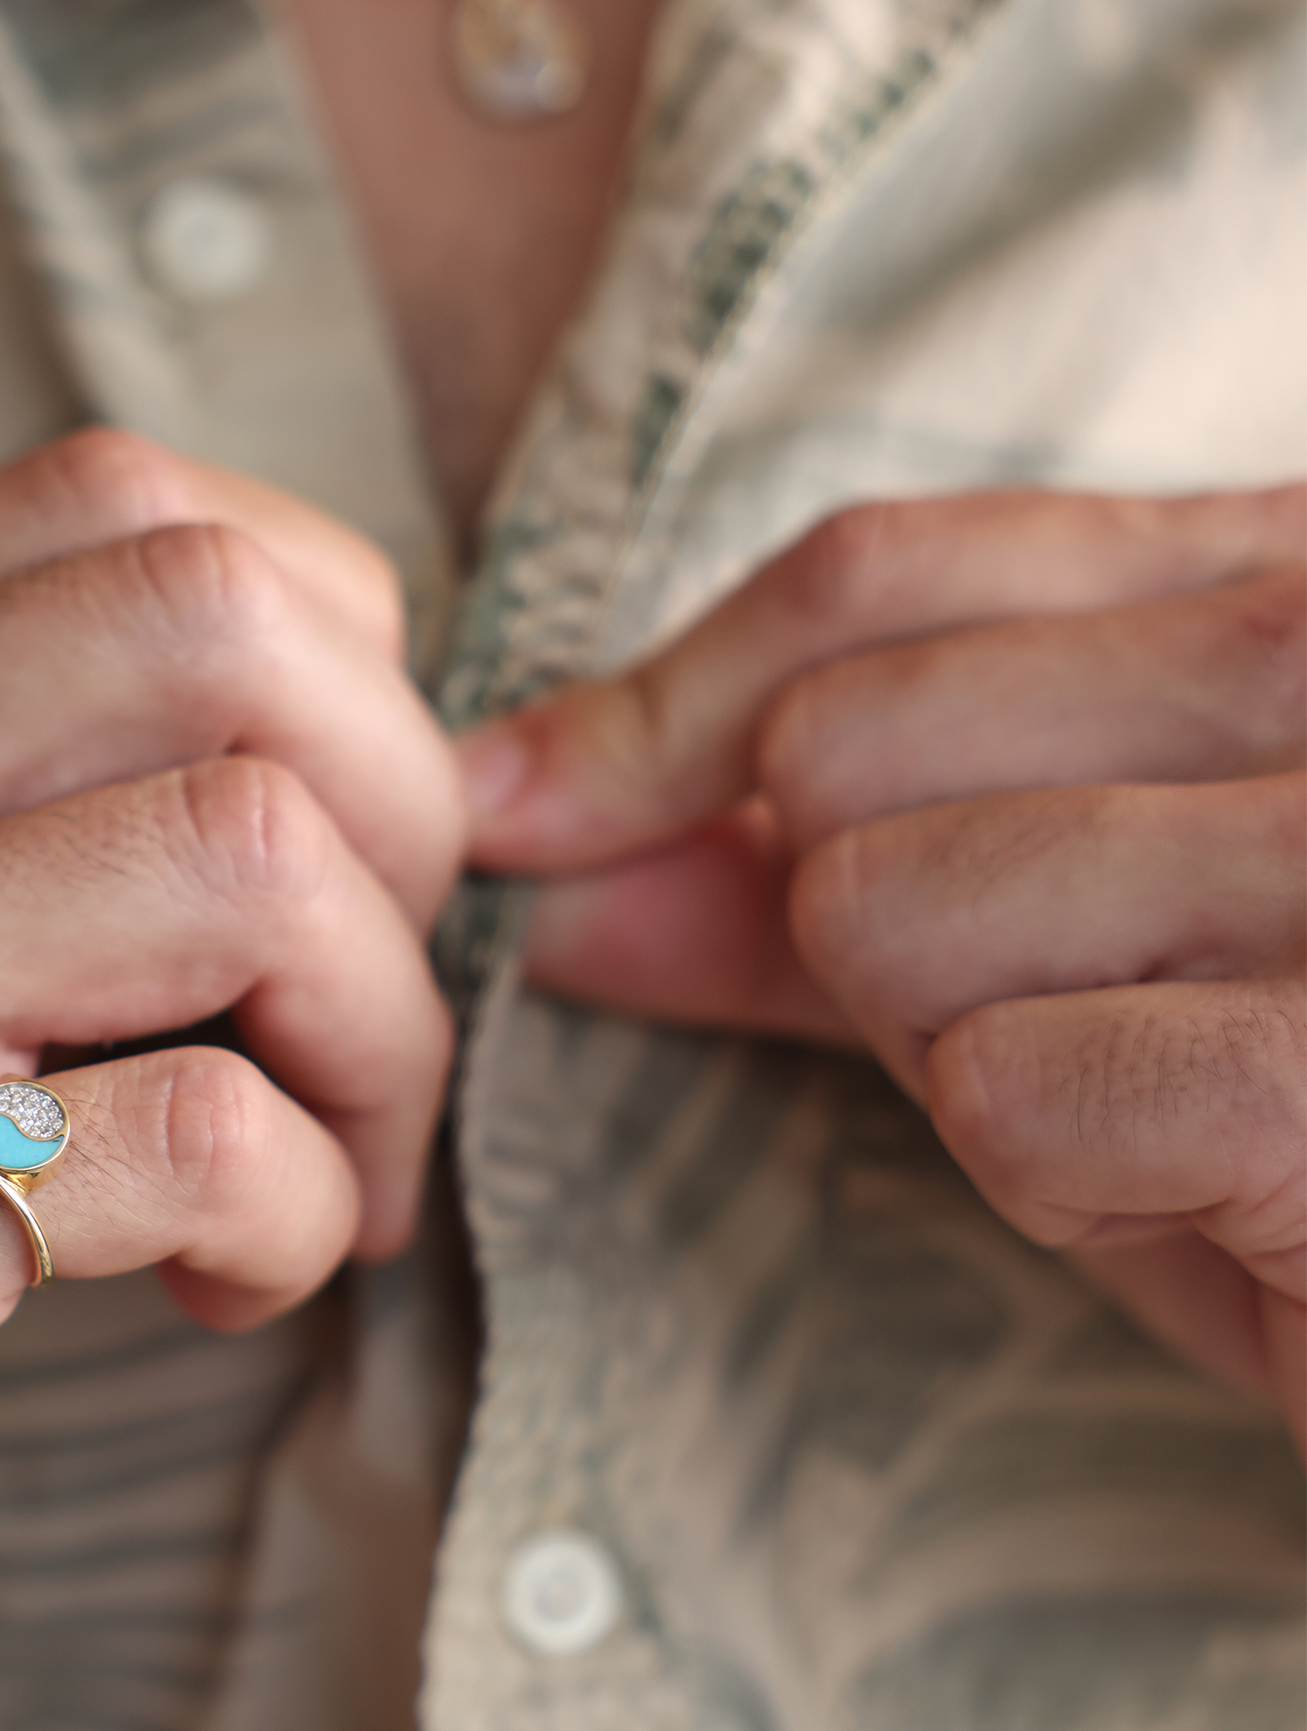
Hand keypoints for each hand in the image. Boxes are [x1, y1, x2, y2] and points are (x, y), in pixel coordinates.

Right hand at [0, 431, 460, 1728]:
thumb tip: (342, 724)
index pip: (116, 499)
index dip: (320, 642)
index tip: (343, 815)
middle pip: (215, 615)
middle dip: (400, 800)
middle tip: (366, 984)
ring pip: (254, 853)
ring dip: (380, 1029)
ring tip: (332, 1154)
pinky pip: (215, 1128)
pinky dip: (306, 1211)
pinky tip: (221, 1280)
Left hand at [458, 486, 1304, 1447]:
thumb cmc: (1301, 1097)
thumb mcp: (1059, 940)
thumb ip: (794, 872)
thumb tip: (530, 838)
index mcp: (1270, 566)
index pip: (871, 570)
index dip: (658, 703)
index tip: (522, 804)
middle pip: (836, 745)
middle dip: (860, 917)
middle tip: (1061, 1007)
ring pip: (881, 908)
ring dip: (960, 1049)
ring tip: (1158, 1093)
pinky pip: (1005, 1091)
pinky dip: (1062, 1177)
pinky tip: (1219, 1185)